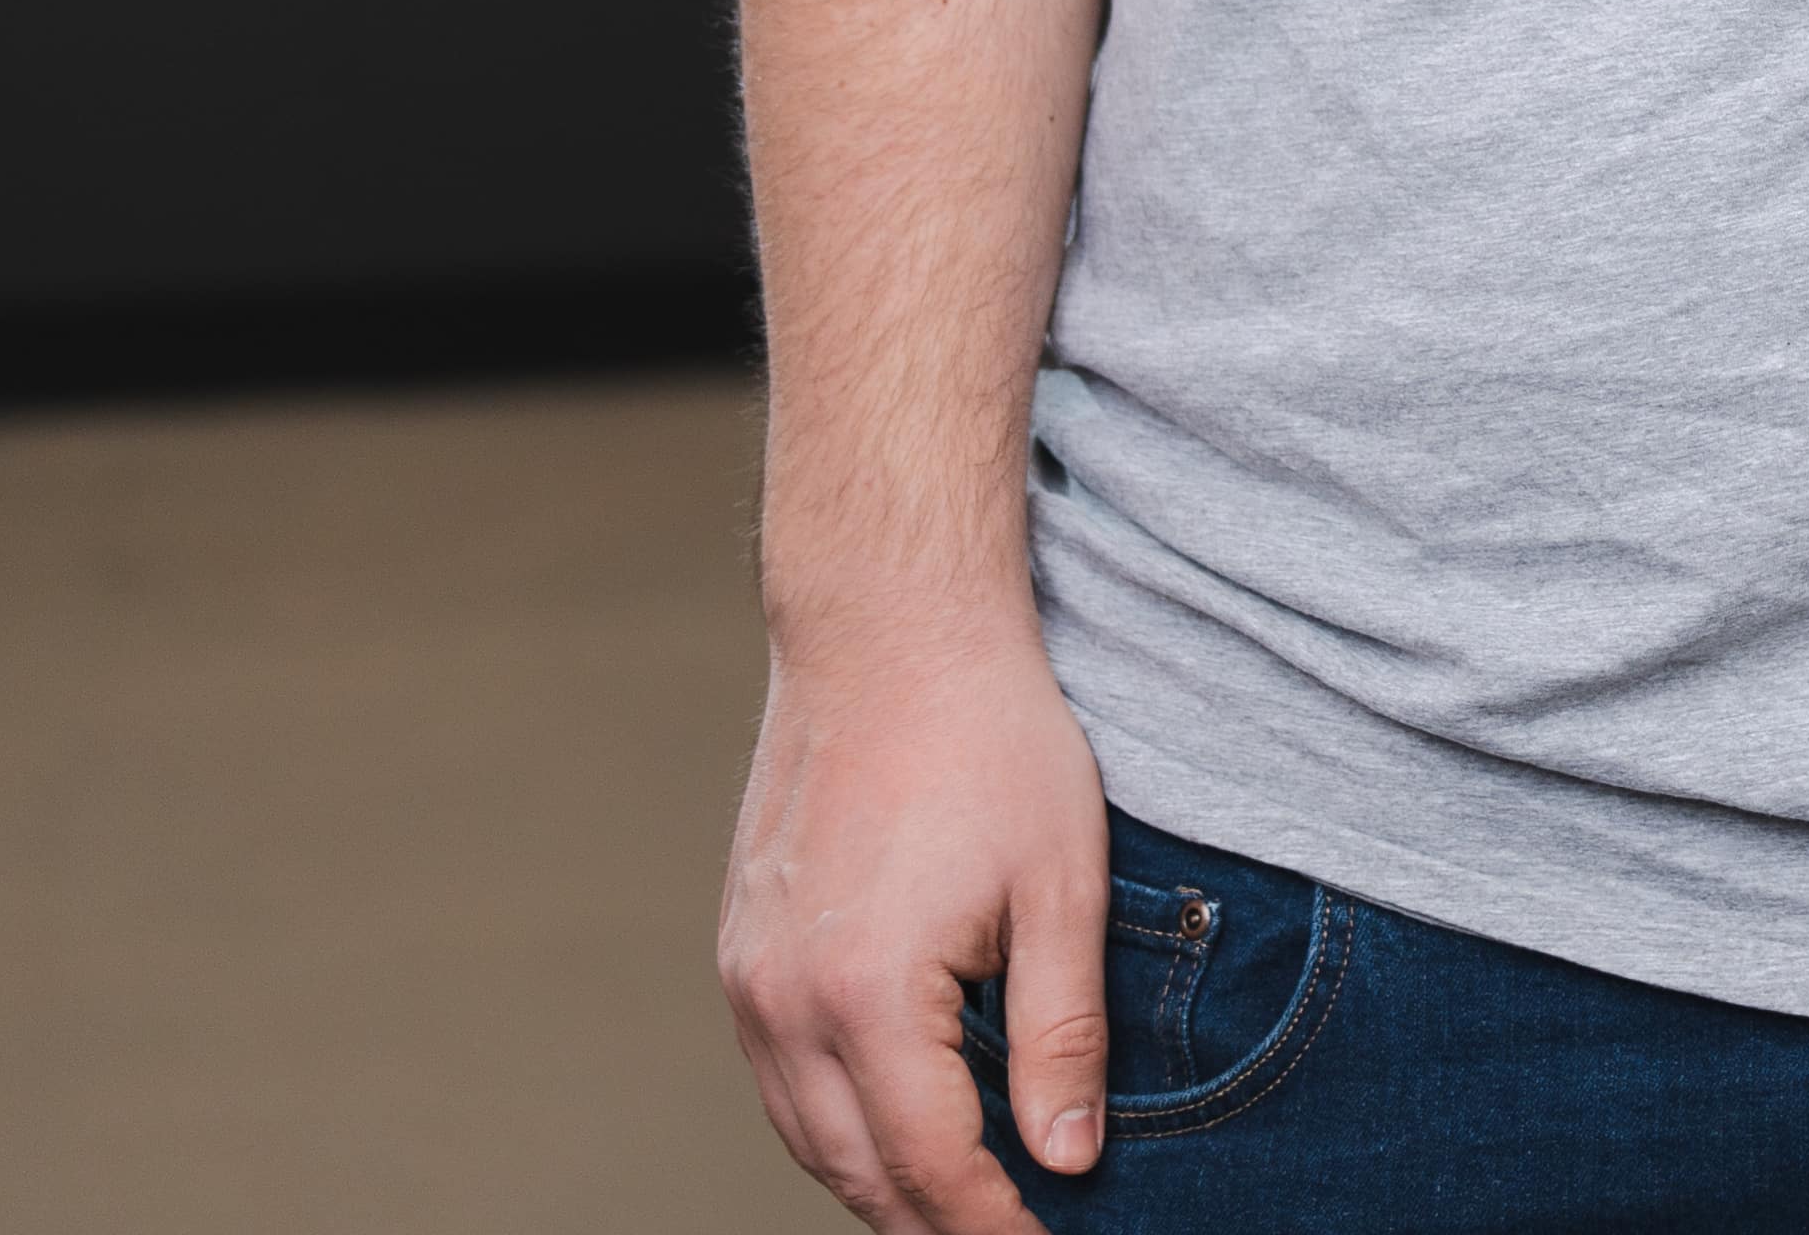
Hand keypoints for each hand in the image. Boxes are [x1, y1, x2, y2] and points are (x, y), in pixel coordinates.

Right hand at [721, 618, 1114, 1229]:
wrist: (890, 633)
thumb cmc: (990, 741)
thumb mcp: (1062, 887)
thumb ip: (1061, 1036)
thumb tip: (1068, 1161)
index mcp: (866, 995)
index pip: (931, 1165)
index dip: (993, 1225)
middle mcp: (784, 1002)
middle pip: (855, 1170)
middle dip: (933, 1222)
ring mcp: (748, 979)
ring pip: (806, 1136)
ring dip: (878, 1183)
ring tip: (959, 1205)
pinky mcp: (740, 951)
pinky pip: (781, 1080)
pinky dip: (836, 1124)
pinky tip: (894, 1127)